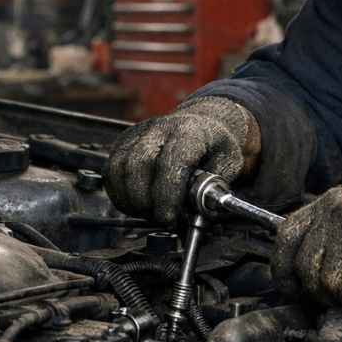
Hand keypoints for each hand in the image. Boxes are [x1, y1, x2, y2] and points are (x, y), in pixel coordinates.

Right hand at [103, 97, 257, 223]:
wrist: (203, 123)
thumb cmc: (215, 146)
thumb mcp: (230, 163)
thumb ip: (215, 187)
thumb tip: (200, 210)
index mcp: (190, 131)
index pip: (171, 161)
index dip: (166, 194)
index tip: (168, 217)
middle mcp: (159, 128)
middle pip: (139, 165)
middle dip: (146, 201)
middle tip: (160, 218)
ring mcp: (138, 133)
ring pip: (119, 168)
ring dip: (130, 199)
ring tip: (148, 212)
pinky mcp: (123, 141)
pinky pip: (110, 170)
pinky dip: (119, 193)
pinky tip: (136, 204)